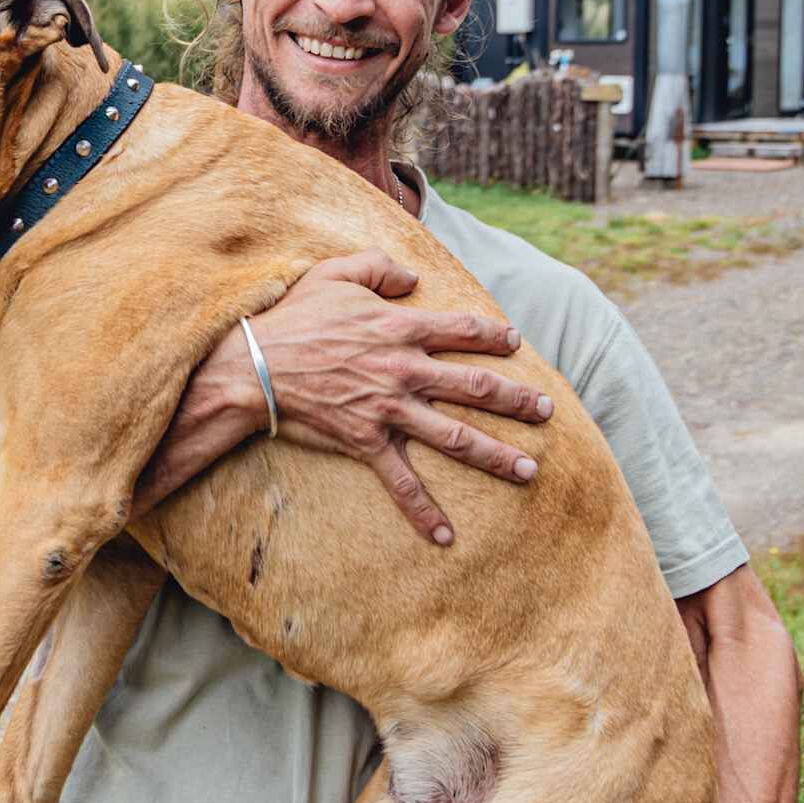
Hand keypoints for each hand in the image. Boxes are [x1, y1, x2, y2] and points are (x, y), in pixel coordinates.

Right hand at [246, 249, 550, 544]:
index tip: (515, 341)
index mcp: (401, 329)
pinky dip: (423, 511)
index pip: (462, 330)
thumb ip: (377, 267)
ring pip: (455, 437)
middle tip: (546, 411)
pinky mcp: (367, 443)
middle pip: (474, 387)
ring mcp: (389, 410)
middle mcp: (405, 371)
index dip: (493, 335)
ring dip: (495, 455)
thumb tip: (411, 276)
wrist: (256, 366)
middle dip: (516, 400)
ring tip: (528, 470)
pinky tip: (445, 536)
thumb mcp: (335, 273)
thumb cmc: (294, 317)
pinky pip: (401, 482)